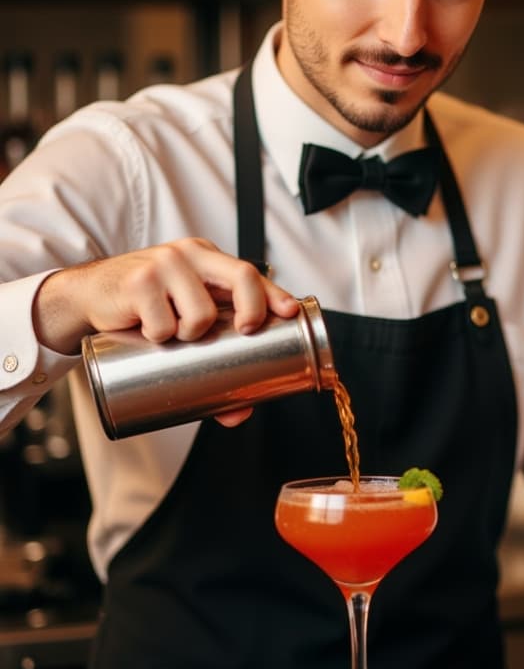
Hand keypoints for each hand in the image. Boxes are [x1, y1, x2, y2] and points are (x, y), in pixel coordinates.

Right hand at [33, 237, 298, 354]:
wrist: (89, 294)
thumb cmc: (145, 307)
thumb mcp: (179, 319)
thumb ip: (210, 358)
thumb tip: (238, 413)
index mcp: (207, 259)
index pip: (250, 272)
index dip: (274, 294)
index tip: (289, 314)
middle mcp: (190, 255)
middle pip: (240, 277)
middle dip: (253, 310)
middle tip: (245, 332)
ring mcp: (163, 265)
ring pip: (201, 312)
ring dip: (193, 334)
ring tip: (176, 336)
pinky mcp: (137, 282)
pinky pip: (163, 324)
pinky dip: (159, 336)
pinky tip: (148, 332)